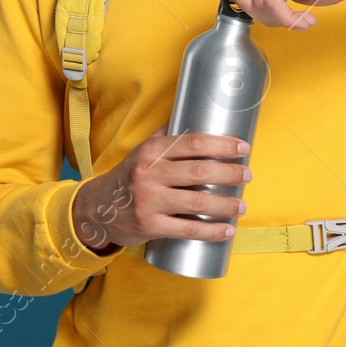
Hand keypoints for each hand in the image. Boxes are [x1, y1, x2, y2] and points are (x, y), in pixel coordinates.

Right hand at [71, 123, 251, 251]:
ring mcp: (149, 201)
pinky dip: (211, 231)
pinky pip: (188, 229)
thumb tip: (193, 115)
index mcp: (151, 152)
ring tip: (242, 205)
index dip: (221, 145)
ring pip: (196, 202)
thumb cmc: (128, 177)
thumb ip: (166, 137)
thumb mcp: (142, 151)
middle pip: (198, 172)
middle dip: (229, 173)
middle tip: (248, 175)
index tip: (242, 148)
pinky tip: (227, 229)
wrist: (97, 208)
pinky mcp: (150, 225)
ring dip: (225, 204)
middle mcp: (149, 174)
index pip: (192, 143)